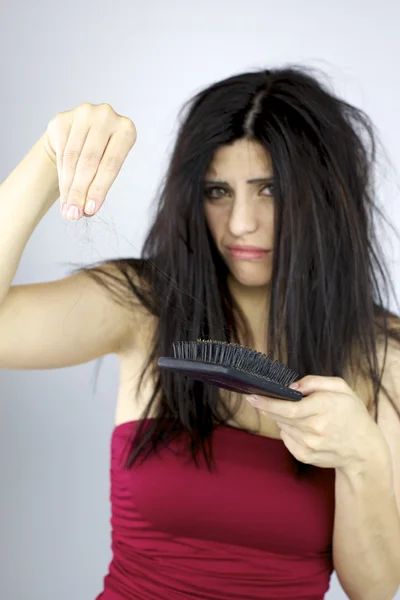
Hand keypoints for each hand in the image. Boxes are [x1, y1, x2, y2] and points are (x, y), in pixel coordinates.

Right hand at [42, 103, 136, 219]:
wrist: (79, 138)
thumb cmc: (101, 157)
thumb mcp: (109, 169)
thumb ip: (100, 187)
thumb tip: (86, 212)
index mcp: (126, 129)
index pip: (110, 164)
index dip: (99, 189)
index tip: (90, 211)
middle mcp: (106, 116)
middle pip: (89, 161)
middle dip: (80, 192)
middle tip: (74, 215)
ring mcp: (83, 114)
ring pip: (72, 158)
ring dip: (68, 188)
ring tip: (67, 210)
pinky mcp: (63, 118)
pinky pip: (60, 152)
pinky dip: (62, 176)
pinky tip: (63, 192)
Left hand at [246, 375, 383, 470]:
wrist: (363, 448)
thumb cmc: (351, 413)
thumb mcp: (341, 388)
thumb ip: (315, 381)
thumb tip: (291, 386)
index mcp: (324, 408)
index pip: (288, 408)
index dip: (267, 403)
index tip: (252, 396)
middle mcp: (315, 430)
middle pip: (281, 417)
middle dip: (270, 407)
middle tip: (263, 398)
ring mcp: (309, 446)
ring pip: (282, 426)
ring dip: (282, 418)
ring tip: (299, 414)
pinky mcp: (305, 456)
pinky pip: (286, 438)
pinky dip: (288, 430)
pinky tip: (302, 428)